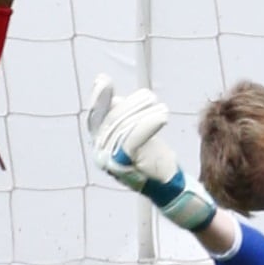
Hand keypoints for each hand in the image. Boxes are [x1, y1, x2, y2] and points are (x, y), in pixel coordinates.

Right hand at [83, 78, 217, 234]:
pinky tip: (162, 115)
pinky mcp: (126, 165)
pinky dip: (148, 123)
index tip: (103, 79)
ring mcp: (111, 161)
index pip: (95, 117)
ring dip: (145, 112)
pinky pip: (133, 138)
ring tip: (161, 108)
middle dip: (134, 103)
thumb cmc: (152, 157)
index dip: (98, 98)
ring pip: (125, 125)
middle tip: (152, 98)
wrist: (168, 185)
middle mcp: (100, 153)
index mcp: (100, 144)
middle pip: (114, 117)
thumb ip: (122, 116)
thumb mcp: (135, 133)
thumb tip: (112, 96)